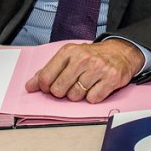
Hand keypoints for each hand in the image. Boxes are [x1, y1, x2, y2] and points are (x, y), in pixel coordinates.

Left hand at [24, 38, 143, 103]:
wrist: (120, 52)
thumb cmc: (91, 57)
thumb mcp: (68, 57)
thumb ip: (48, 71)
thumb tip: (30, 86)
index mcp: (69, 51)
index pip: (46, 77)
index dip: (46, 88)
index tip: (51, 87)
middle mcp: (83, 58)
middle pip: (59, 89)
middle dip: (62, 92)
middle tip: (70, 85)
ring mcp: (98, 68)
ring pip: (75, 96)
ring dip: (78, 95)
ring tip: (85, 85)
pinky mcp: (111, 78)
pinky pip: (92, 99)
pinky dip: (93, 97)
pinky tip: (96, 87)